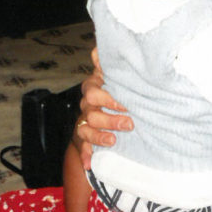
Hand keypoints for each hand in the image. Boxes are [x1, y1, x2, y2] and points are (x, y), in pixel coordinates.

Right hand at [73, 47, 132, 169]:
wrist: (103, 115)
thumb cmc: (113, 93)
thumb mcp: (114, 77)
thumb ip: (108, 64)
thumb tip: (99, 48)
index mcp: (93, 88)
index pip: (93, 90)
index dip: (109, 97)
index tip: (126, 104)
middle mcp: (86, 105)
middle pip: (91, 111)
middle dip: (109, 118)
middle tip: (129, 123)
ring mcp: (83, 122)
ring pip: (86, 128)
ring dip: (99, 136)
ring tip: (114, 141)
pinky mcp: (83, 139)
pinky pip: (81, 147)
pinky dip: (85, 155)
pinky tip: (90, 163)